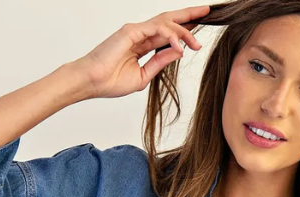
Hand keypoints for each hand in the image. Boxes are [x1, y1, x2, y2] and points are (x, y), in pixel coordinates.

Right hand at [74, 5, 209, 98]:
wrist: (91, 82)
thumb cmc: (110, 82)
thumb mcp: (143, 76)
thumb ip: (160, 62)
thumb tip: (179, 51)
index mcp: (143, 45)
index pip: (167, 33)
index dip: (184, 30)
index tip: (199, 32)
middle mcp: (140, 34)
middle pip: (169, 20)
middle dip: (189, 16)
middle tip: (207, 12)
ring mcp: (136, 31)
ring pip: (166, 23)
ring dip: (184, 30)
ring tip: (197, 43)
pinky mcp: (131, 31)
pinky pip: (157, 29)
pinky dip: (171, 35)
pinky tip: (181, 45)